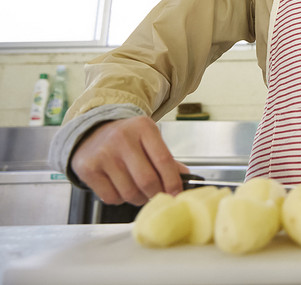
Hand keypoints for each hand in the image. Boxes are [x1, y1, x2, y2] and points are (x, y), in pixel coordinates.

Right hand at [70, 115, 187, 205]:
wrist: (92, 132)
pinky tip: (120, 188)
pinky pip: (111, 197)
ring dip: (139, 198)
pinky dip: (120, 199)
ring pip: (129, 192)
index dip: (173, 181)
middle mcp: (122, 138)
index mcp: (143, 127)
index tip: (177, 193)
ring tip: (139, 191)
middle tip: (158, 196)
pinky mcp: (88, 169)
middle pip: (147, 180)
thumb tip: (184, 180)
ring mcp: (103, 154)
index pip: (164, 160)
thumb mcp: (149, 138)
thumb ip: (166, 158)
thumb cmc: (126, 138)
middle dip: (156, 194)